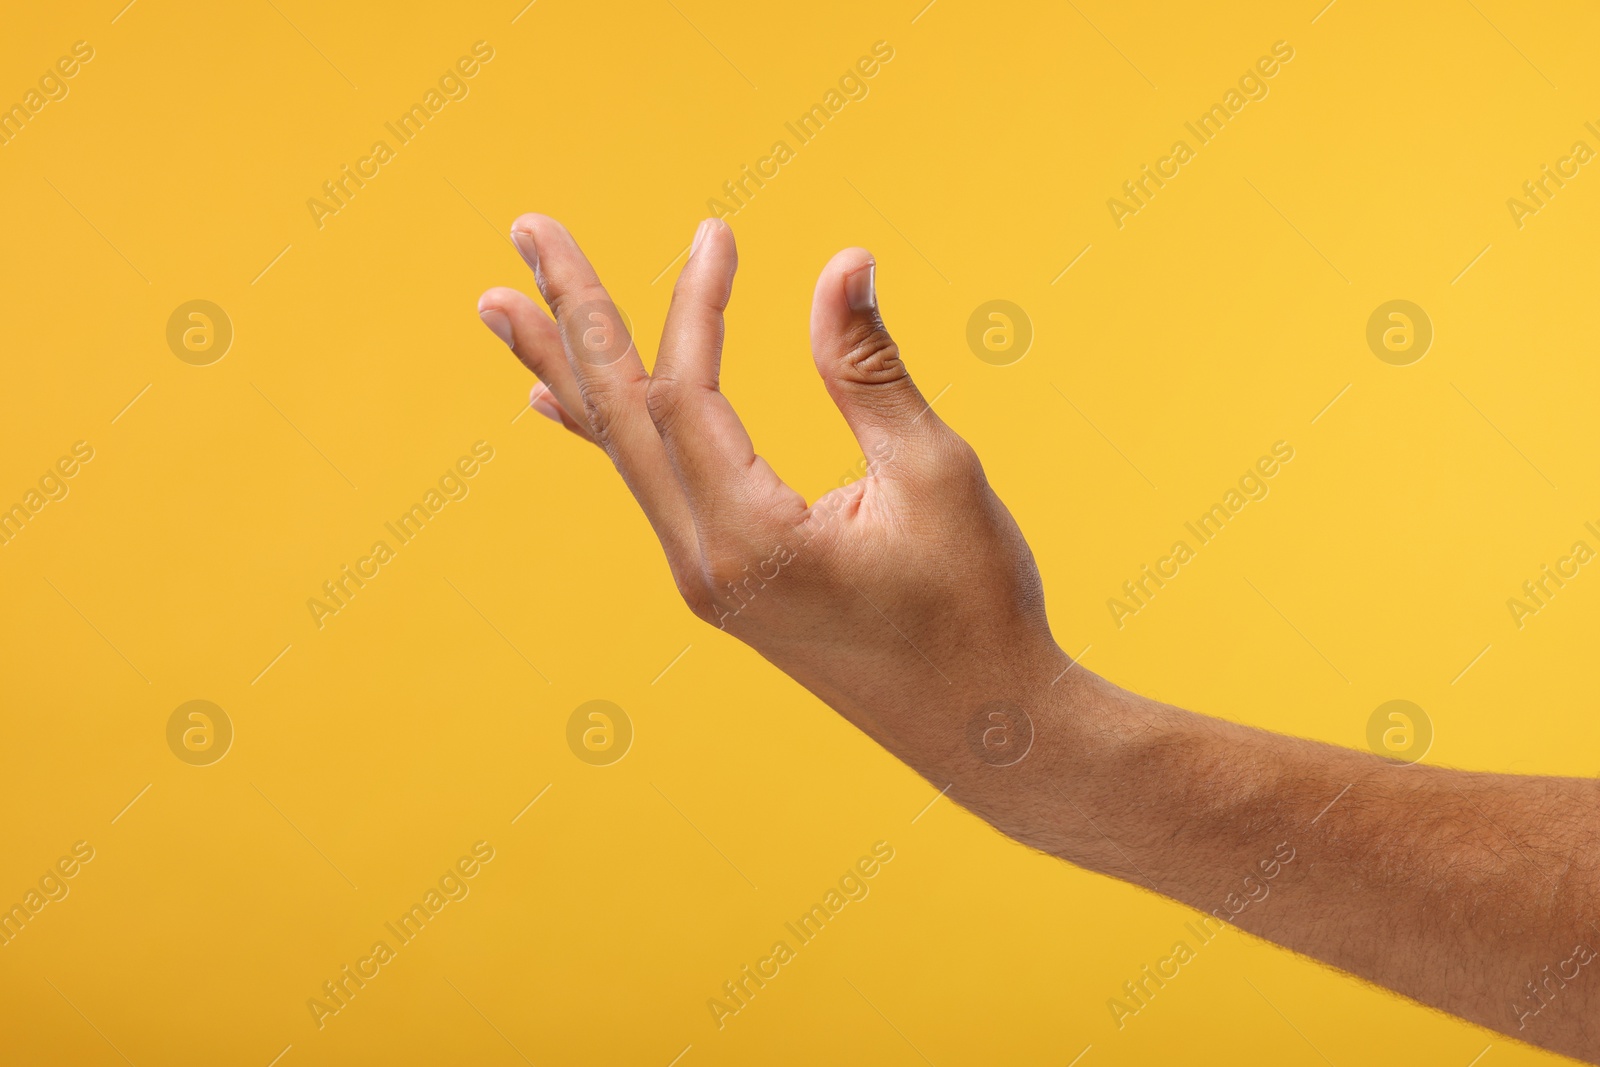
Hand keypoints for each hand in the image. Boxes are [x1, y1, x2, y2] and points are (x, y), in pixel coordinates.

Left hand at [476, 216, 1067, 770]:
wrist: (982, 727)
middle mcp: (703, 565)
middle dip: (572, 317)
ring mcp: (703, 580)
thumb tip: (845, 262)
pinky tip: (556, 402)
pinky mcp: (721, 584)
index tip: (717, 234)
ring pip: (622, 454)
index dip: (692, 304)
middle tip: (527, 229)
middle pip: (618, 419)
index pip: (683, 396)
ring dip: (571, 368)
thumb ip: (872, 371)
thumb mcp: (934, 476)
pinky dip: (605, 433)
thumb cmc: (976, 606)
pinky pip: (648, 490)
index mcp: (750, 542)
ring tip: (503, 304)